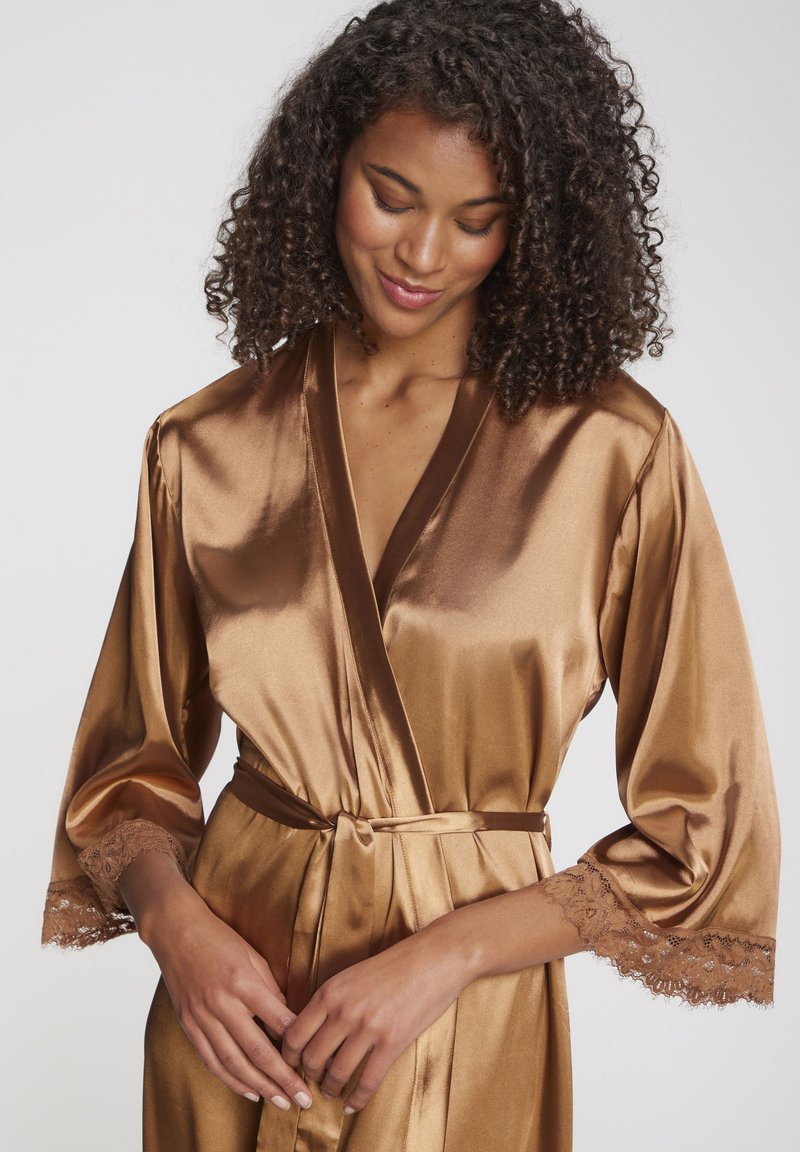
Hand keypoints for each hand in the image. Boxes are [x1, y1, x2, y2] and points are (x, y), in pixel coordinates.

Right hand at [121, 851, 312, 1111]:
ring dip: (259, 1086)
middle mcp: (221, 1003)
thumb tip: (289, 1018)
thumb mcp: (252, 955)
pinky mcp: (189, 1025)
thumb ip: (270, 988)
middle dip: (282, 1077)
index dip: (296, 1044)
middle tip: (303, 1097)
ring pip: (233, 1062)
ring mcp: (202, 1016)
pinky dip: (230, 1079)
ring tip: (281, 1101)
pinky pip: (210, 1059)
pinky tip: (249, 1091)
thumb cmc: (220, 939)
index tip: (314, 1061)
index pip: (276, 1020)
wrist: (176, 932)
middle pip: (256, 1049)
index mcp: (242, 981)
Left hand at [280, 918, 473, 1113]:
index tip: (293, 1065)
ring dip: (331, 1089)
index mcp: (330, 991)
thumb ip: (331, 1001)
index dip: (289, 1056)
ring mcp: (368, 1027)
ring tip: (331, 1093)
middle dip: (308, 1075)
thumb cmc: (394, 966)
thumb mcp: (352, 976)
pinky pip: (367, 1081)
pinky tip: (352, 1106)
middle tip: (313, 1081)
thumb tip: (313, 1032)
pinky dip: (356, 1100)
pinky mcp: (393, 1041)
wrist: (434, 958)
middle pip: (311, 1057)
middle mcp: (344, 1010)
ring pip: (336, 1073)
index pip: (295, 1034)